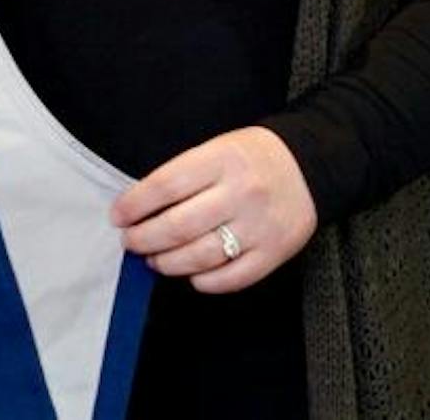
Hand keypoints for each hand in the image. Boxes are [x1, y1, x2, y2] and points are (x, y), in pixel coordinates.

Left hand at [111, 125, 317, 292]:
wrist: (311, 165)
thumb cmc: (251, 158)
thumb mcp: (216, 148)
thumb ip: (183, 175)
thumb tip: (139, 208)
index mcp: (222, 160)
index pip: (165, 186)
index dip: (134, 205)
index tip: (118, 216)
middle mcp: (241, 193)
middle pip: (179, 226)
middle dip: (143, 239)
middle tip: (130, 241)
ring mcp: (259, 226)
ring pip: (201, 256)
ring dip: (168, 263)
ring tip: (154, 259)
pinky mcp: (275, 252)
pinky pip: (231, 278)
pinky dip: (204, 281)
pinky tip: (190, 274)